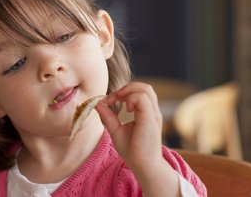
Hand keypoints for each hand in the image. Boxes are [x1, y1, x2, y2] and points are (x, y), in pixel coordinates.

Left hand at [96, 82, 177, 196]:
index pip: (138, 92)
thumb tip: (98, 103)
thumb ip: (108, 116)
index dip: (121, 92)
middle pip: (144, 86)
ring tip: (121, 102)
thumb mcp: (115, 130)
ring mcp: (153, 114)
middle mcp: (151, 111)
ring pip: (146, 88)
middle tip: (114, 98)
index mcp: (145, 113)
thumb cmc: (132, 150)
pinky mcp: (151, 118)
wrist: (142, 165)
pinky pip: (143, 98)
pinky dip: (131, 99)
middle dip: (126, 88)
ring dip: (129, 91)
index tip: (108, 101)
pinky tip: (127, 110)